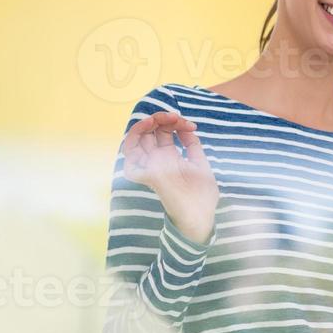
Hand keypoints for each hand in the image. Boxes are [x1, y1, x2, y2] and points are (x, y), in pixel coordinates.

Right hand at [121, 110, 218, 244]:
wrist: (202, 215)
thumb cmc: (202, 194)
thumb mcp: (199, 163)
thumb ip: (192, 146)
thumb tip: (188, 128)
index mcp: (170, 156)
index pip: (164, 132)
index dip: (175, 122)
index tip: (191, 126)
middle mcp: (158, 160)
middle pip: (148, 133)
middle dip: (159, 119)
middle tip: (174, 117)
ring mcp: (151, 168)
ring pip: (133, 142)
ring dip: (142, 126)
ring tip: (156, 119)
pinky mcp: (149, 177)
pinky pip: (130, 163)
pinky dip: (132, 142)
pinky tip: (147, 131)